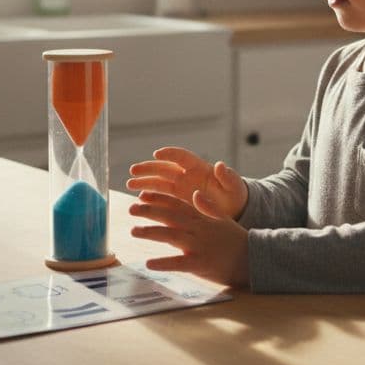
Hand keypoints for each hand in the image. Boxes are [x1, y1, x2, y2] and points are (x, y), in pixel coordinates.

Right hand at [127, 146, 248, 219]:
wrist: (233, 211)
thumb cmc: (235, 195)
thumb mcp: (234, 186)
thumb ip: (227, 177)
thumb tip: (220, 165)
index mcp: (200, 168)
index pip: (182, 157)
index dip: (170, 154)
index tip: (157, 154)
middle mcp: (187, 175)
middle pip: (165, 168)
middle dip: (149, 168)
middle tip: (134, 171)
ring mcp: (181, 187)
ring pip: (159, 182)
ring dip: (145, 182)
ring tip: (129, 184)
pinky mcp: (177, 200)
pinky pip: (161, 196)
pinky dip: (151, 196)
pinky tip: (140, 198)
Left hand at [129, 190, 249, 286]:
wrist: (253, 258)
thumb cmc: (236, 240)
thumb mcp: (223, 219)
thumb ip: (208, 207)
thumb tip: (196, 193)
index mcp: (202, 218)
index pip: (177, 204)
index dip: (159, 198)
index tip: (142, 194)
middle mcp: (198, 229)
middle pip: (170, 217)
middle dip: (149, 211)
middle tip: (131, 209)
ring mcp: (199, 246)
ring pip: (171, 236)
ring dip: (151, 232)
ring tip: (133, 231)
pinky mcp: (200, 264)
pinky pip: (178, 263)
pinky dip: (164, 262)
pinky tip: (149, 263)